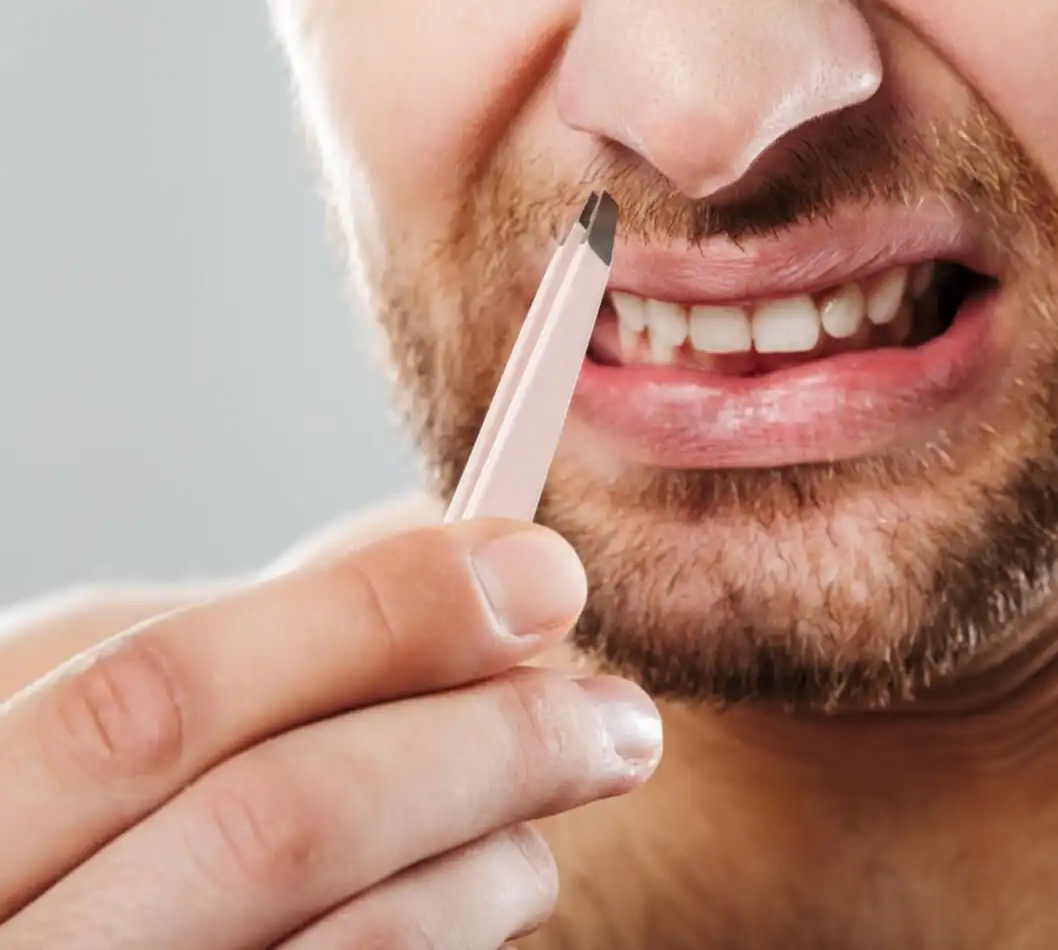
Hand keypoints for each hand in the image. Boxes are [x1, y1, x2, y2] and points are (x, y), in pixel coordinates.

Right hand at [0, 519, 660, 948]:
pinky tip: (499, 880)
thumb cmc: (44, 839)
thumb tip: (433, 530)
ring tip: (569, 793)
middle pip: (273, 830)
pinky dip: (460, 929)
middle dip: (478, 744)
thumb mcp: (80, 716)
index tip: (536, 568)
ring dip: (495, 849)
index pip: (158, 702)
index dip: (367, 618)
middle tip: (619, 710)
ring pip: (349, 947)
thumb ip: (243, 634)